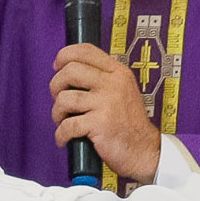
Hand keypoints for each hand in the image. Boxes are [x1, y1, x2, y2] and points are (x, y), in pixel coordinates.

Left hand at [49, 43, 162, 184]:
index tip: (57, 66)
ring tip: (63, 121)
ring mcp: (106, 103)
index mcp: (118, 73)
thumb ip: (102, 79)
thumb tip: (68, 72)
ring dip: (57, 113)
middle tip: (59, 98)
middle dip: (56, 86)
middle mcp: (113, 84)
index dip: (65, 55)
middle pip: (70, 71)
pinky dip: (61, 134)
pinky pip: (67, 125)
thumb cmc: (129, 125)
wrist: (144, 150)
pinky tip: (65, 138)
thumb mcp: (123, 91)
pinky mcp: (99, 123)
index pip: (86, 51)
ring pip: (64, 98)